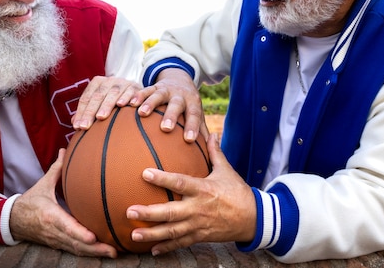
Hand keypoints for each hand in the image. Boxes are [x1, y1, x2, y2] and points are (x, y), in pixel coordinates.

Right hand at [9, 149, 116, 257]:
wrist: (12, 221)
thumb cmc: (30, 202)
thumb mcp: (42, 184)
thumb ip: (56, 168)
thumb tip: (65, 150)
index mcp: (51, 215)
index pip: (67, 226)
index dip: (80, 233)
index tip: (93, 237)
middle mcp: (54, 231)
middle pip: (76, 244)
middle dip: (95, 249)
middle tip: (113, 251)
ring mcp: (56, 240)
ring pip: (77, 250)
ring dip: (94, 253)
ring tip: (112, 253)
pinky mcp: (58, 244)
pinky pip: (74, 251)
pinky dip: (88, 253)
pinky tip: (101, 252)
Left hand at [72, 76, 141, 129]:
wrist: (135, 89)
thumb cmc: (114, 99)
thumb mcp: (101, 102)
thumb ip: (88, 111)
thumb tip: (75, 123)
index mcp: (97, 83)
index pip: (86, 98)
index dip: (81, 112)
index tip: (78, 126)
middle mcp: (109, 81)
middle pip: (97, 96)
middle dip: (90, 111)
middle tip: (85, 126)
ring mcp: (122, 82)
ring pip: (112, 93)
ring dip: (106, 105)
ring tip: (100, 117)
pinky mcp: (135, 86)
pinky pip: (130, 92)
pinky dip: (126, 98)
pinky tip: (121, 106)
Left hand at [125, 134, 255, 254]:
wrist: (253, 218)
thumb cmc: (238, 192)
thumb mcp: (226, 171)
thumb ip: (215, 153)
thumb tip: (211, 133)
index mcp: (203, 189)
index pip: (179, 183)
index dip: (162, 179)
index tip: (144, 173)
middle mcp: (198, 208)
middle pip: (170, 212)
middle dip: (149, 213)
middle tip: (129, 211)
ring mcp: (198, 225)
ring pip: (172, 231)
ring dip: (152, 234)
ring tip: (134, 234)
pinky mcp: (200, 236)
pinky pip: (181, 243)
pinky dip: (167, 247)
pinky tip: (152, 250)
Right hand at [131, 68, 207, 141]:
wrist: (180, 79)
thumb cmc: (189, 105)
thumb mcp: (197, 114)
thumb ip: (201, 131)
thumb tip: (209, 154)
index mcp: (193, 103)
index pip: (194, 115)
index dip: (192, 127)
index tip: (189, 140)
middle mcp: (180, 95)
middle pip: (176, 105)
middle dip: (171, 115)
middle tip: (166, 128)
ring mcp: (166, 90)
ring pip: (158, 96)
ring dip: (150, 103)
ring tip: (142, 113)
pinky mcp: (154, 86)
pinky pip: (144, 90)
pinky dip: (136, 97)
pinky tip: (126, 104)